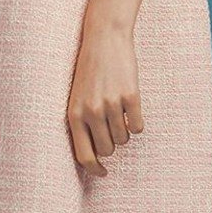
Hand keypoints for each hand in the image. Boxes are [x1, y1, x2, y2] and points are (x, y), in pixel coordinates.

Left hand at [66, 17, 144, 175]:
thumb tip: (96, 155)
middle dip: (112, 144)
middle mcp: (91, 112)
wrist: (104, 39)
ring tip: (119, 111)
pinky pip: (137, 127)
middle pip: (107, 150)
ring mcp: (111, 105)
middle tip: (112, 127)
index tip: (103, 172)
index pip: (84, 156)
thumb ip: (82, 123)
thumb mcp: (77, 97)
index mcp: (74, 115)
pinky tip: (130, 108)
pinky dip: (136, 122)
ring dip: (124, 131)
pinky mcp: (130, 97)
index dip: (95, 169)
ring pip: (123, 139)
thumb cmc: (89, 70)